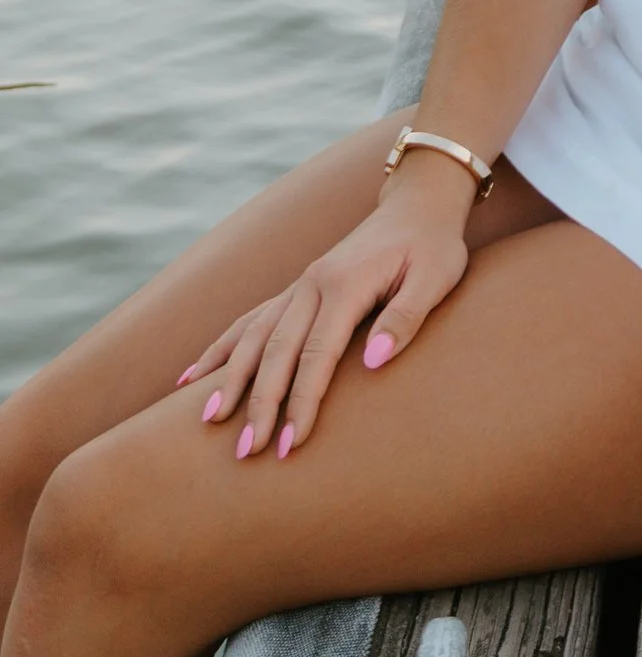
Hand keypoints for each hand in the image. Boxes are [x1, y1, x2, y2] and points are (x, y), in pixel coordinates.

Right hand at [173, 166, 474, 458]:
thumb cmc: (433, 246)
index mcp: (345, 284)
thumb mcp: (437, 276)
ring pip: (253, 336)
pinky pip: (250, 321)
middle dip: (260, 404)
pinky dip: (221, 349)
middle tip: (246, 452)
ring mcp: (300, 285)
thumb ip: (406, 317)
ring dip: (229, 379)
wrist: (418, 204)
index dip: (302, 402)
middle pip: (277, 351)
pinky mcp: (297, 290)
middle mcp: (312, 284)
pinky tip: (189, 378)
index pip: (317, 355)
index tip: (291, 444)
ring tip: (208, 421)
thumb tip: (374, 362)